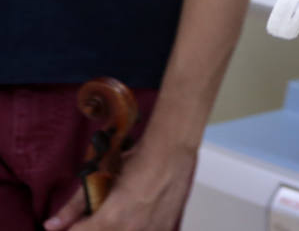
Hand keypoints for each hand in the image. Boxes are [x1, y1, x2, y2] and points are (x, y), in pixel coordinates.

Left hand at [45, 140, 194, 230]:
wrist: (173, 151)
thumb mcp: (101, 178)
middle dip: (95, 227)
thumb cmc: (136, 161)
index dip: (76, 227)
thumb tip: (50, 226)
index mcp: (110, 219)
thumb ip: (74, 206)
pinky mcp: (164, 229)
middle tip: (100, 214)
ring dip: (114, 226)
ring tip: (119, 213)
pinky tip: (136, 216)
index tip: (78, 222)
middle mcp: (129, 230)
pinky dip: (133, 227)